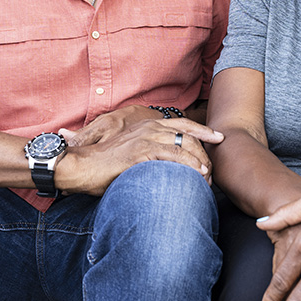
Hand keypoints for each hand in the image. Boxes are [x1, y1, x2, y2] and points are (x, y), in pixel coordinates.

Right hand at [57, 109, 223, 195]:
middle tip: (213, 169)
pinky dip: (189, 165)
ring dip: (199, 162)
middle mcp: (148, 127)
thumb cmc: (104, 165)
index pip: (182, 123)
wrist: (81, 167)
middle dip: (205, 151)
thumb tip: (164, 165)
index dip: (202, 130)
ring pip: (184, 145)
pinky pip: (173, 156)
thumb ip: (147, 153)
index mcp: (146, 124)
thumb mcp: (129, 152)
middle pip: (188, 134)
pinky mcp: (141, 152)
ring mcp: (145, 138)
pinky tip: (198, 174)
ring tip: (207, 177)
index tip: (218, 138)